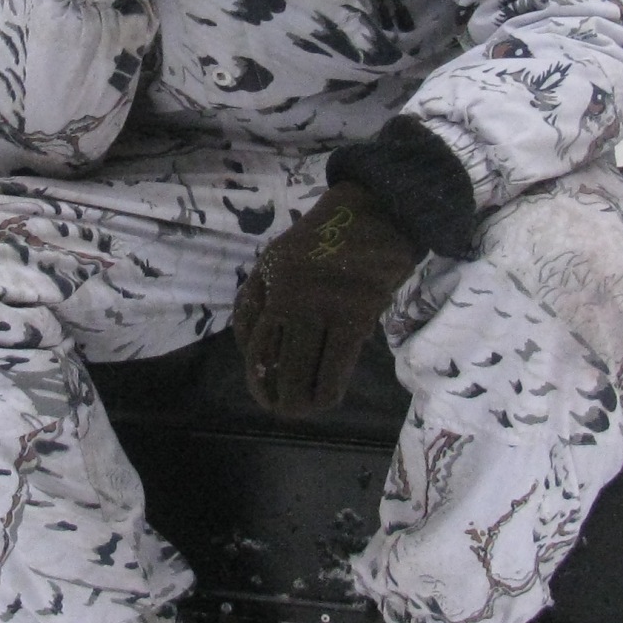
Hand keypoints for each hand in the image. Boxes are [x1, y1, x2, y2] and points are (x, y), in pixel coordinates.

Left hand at [232, 183, 421, 414]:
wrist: (375, 212)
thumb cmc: (322, 239)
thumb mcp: (275, 258)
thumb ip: (256, 297)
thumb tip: (248, 347)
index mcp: (270, 281)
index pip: (254, 339)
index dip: (257, 373)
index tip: (263, 392)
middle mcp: (293, 295)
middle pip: (278, 359)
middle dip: (279, 393)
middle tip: (283, 411)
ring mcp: (325, 306)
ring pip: (307, 366)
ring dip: (305, 398)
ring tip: (305, 410)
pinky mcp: (358, 314)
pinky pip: (340, 362)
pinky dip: (331, 387)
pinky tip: (329, 399)